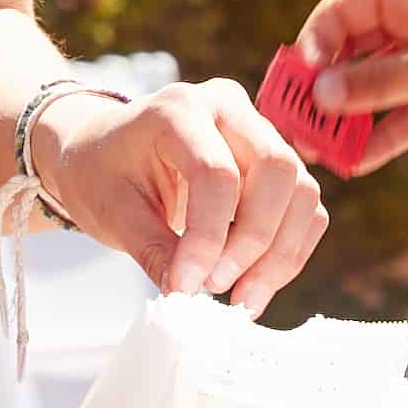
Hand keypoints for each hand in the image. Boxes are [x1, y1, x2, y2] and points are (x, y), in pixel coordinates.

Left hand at [32, 77, 326, 311]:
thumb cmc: (102, 172)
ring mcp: (259, 130)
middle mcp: (228, 107)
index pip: (216, 173)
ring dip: (279, 254)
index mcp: (179, 107)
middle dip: (255, 242)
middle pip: (275, 170)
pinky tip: (256, 283)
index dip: (208, 237)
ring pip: (301, 190)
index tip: (188, 286)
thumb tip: (187, 295)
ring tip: (241, 299)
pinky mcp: (275, 161)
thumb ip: (152, 249)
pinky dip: (289, 251)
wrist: (103, 153)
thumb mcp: (111, 210)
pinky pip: (304, 207)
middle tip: (217, 288)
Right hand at [290, 0, 407, 170]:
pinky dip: (382, 136)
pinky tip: (357, 162)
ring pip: (378, 87)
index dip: (316, 41)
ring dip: (350, 116)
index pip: (347, 8)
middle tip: (296, 121)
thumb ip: (381, 82)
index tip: (297, 80)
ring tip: (321, 149)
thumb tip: (322, 93)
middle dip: (326, 85)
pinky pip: (405, 116)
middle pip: (357, 49)